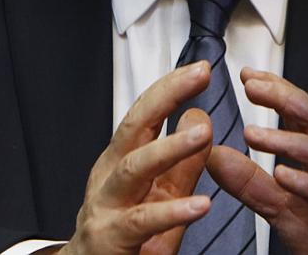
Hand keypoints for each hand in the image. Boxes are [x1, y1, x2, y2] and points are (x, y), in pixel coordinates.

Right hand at [59, 62, 214, 254]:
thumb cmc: (123, 239)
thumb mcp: (160, 196)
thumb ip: (182, 162)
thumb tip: (198, 118)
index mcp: (119, 161)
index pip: (144, 115)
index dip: (170, 89)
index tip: (200, 70)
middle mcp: (108, 178)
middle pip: (134, 127)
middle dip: (166, 97)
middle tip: (198, 77)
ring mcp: (105, 207)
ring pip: (133, 170)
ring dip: (168, 149)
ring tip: (201, 136)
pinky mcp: (110, 239)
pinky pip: (141, 222)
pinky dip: (171, 212)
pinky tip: (199, 204)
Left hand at [205, 68, 307, 254]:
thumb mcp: (278, 206)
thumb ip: (248, 182)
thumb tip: (214, 157)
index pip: (299, 112)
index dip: (276, 90)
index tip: (248, 77)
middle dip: (284, 99)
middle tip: (253, 88)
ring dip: (286, 141)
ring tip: (253, 135)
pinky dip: (306, 184)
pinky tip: (282, 175)